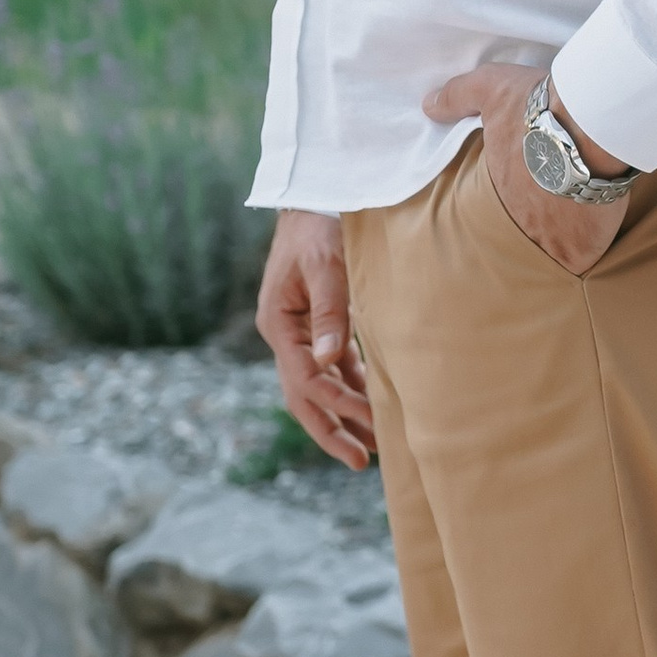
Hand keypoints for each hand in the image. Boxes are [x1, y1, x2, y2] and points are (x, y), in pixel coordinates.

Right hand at [255, 208, 377, 468]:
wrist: (318, 195)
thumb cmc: (320, 225)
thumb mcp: (325, 264)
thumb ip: (330, 311)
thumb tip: (328, 360)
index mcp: (279, 324)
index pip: (306, 380)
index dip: (337, 406)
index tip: (370, 425)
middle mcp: (285, 334)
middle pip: (304, 396)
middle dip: (332, 429)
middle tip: (363, 462)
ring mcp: (300, 332)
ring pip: (319, 386)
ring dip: (345, 413)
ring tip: (376, 444)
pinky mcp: (319, 324)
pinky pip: (333, 366)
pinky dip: (352, 387)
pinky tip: (374, 403)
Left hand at [424, 65, 629, 276]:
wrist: (588, 127)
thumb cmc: (537, 108)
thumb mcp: (492, 88)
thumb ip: (459, 95)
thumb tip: (428, 106)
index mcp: (500, 183)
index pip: (507, 195)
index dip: (523, 188)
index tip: (538, 179)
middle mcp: (519, 216)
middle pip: (528, 223)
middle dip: (540, 215)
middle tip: (559, 199)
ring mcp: (550, 236)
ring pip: (553, 244)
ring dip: (564, 234)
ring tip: (578, 218)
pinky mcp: (581, 246)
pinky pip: (582, 255)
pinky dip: (588, 248)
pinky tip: (596, 233)